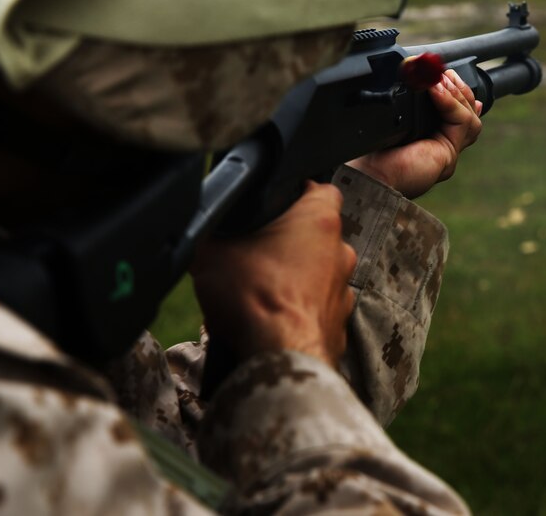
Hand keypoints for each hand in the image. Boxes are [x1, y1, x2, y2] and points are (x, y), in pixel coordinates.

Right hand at [190, 182, 356, 366]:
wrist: (279, 357)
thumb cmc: (255, 297)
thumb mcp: (211, 253)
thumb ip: (210, 232)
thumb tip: (202, 229)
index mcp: (319, 220)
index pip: (321, 188)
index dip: (297, 192)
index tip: (276, 203)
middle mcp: (341, 252)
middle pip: (316, 235)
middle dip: (288, 242)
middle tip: (255, 254)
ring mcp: (343, 290)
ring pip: (317, 273)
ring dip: (293, 278)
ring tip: (257, 292)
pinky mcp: (339, 324)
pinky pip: (316, 309)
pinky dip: (297, 311)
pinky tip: (269, 319)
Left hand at [348, 68, 482, 198]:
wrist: (370, 174)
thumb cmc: (373, 152)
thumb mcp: (393, 119)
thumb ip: (408, 102)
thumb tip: (416, 74)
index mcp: (430, 140)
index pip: (456, 116)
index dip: (458, 95)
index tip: (448, 75)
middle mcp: (442, 148)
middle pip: (468, 114)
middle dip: (459, 89)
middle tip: (444, 73)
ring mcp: (448, 152)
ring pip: (469, 118)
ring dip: (456, 94)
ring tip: (440, 79)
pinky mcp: (448, 154)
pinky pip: (461, 122)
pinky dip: (451, 103)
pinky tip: (436, 90)